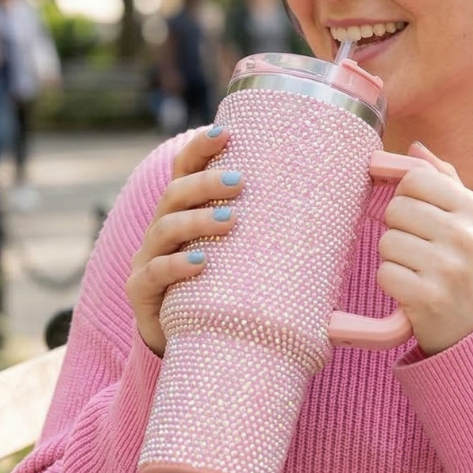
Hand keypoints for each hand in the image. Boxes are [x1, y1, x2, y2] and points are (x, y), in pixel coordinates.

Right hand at [126, 126, 242, 355]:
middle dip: (205, 183)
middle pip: (175, 194)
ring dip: (198, 221)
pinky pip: (154, 273)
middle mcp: (161, 229)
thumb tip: (331, 207)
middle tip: (239, 182)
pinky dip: (175, 266)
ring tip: (230, 221)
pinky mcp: (141, 291)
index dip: (200, 149)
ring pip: (165, 229)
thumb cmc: (222, 289)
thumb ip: (264, 231)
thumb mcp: (240, 255)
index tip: (225, 132)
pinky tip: (199, 264)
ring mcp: (147, 259)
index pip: (185, 170)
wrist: (187, 340)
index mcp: (184, 212)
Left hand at [377, 142, 472, 355]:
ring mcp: (448, 268)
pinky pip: (384, 273)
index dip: (406, 196)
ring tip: (419, 272)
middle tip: (420, 250)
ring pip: (387, 241)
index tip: (417, 216)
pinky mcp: (427, 297)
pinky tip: (413, 291)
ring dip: (394, 258)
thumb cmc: (472, 270)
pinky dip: (392, 283)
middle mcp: (466, 236)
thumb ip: (446, 182)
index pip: (416, 179)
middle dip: (399, 229)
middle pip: (396, 209)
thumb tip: (414, 148)